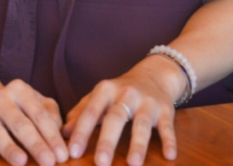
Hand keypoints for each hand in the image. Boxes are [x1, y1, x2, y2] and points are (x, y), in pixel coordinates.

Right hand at [0, 78, 69, 165]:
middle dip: (35, 144)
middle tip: (49, 163)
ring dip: (9, 146)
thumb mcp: (37, 104)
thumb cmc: (19, 108)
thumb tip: (61, 132)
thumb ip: (51, 114)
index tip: (63, 156)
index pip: (39, 114)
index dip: (52, 136)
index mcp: (20, 89)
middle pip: (20, 123)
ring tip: (21, 161)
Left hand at [63, 59, 183, 165]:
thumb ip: (81, 112)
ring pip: (141, 124)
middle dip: (107, 141)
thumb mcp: (99, 96)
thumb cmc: (120, 92)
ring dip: (137, 144)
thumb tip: (63, 134)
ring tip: (132, 164)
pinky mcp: (165, 110)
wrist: (154, 74)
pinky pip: (167, 127)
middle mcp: (126, 94)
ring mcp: (147, 102)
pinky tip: (169, 156)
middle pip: (115, 118)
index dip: (81, 131)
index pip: (91, 111)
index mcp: (106, 90)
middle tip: (100, 164)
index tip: (72, 152)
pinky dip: (169, 141)